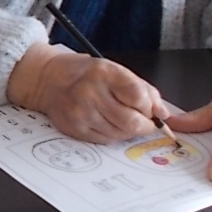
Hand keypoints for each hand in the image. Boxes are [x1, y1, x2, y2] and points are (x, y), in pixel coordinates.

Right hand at [7, 42, 165, 142]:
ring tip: (120, 119)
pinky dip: (111, 135)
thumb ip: (144, 90)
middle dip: (143, 125)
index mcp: (104, 72)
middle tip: (142, 122)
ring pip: (119, 134)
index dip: (148, 107)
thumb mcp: (115, 70)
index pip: (138, 96)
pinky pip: (104, 140)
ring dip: (127, 131)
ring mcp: (80, 112)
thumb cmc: (86, 74)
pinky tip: (106, 123)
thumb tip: (163, 114)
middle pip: (131, 121)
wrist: (48, 79)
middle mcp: (90, 92)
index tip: (148, 109)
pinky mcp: (74, 127)